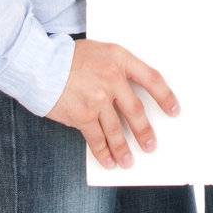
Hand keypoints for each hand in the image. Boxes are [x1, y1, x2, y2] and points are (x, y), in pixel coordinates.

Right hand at [46, 39, 179, 169]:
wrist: (39, 63)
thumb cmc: (69, 57)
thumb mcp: (100, 51)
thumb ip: (117, 68)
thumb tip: (131, 96)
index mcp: (120, 59)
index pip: (152, 79)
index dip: (165, 96)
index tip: (174, 110)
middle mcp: (112, 79)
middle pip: (136, 110)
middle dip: (145, 131)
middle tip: (151, 145)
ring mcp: (98, 99)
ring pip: (117, 130)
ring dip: (124, 148)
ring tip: (129, 161)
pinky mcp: (82, 116)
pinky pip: (97, 139)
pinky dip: (104, 152)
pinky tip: (109, 161)